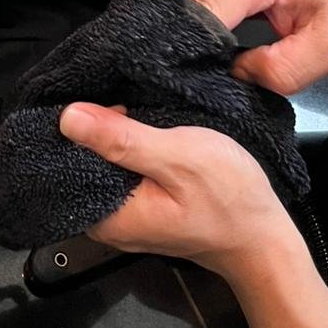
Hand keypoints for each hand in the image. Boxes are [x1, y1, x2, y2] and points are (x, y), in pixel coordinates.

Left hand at [58, 103, 298, 280]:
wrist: (265, 238)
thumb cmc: (229, 198)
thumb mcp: (178, 158)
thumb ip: (122, 140)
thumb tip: (67, 117)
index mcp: (106, 217)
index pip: (61, 163)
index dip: (67, 125)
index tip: (81, 92)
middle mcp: (106, 221)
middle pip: (77, 162)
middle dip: (88, 126)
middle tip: (107, 89)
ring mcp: (124, 214)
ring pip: (99, 163)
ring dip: (108, 133)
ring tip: (119, 98)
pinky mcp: (140, 205)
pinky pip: (118, 168)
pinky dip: (123, 145)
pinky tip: (133, 121)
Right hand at [154, 0, 327, 94]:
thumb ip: (288, 70)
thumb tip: (240, 76)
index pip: (200, 13)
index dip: (188, 49)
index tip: (185, 78)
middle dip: (159, 37)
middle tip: (165, 73)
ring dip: (161, 27)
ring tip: (170, 61)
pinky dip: (170, 18)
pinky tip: (179, 43)